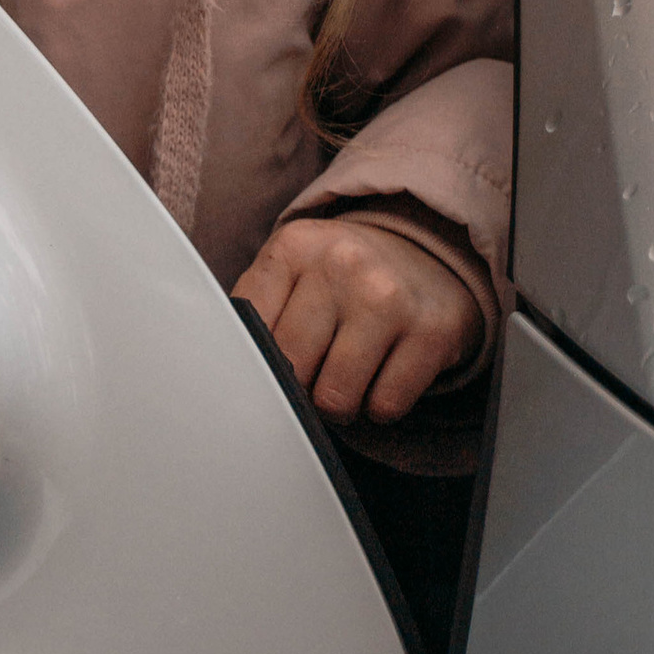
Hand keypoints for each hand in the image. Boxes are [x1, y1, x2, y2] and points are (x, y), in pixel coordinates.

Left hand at [234, 214, 482, 424]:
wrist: (429, 254)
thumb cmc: (343, 276)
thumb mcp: (292, 270)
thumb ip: (253, 310)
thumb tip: (221, 372)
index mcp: (294, 247)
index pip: (250, 332)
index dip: (259, 361)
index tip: (271, 361)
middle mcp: (342, 264)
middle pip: (292, 369)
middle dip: (301, 385)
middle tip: (318, 367)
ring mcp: (389, 297)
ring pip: (336, 398)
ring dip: (340, 403)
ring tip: (349, 372)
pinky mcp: (433, 332)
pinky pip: (385, 407)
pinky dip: (381, 406)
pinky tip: (386, 372)